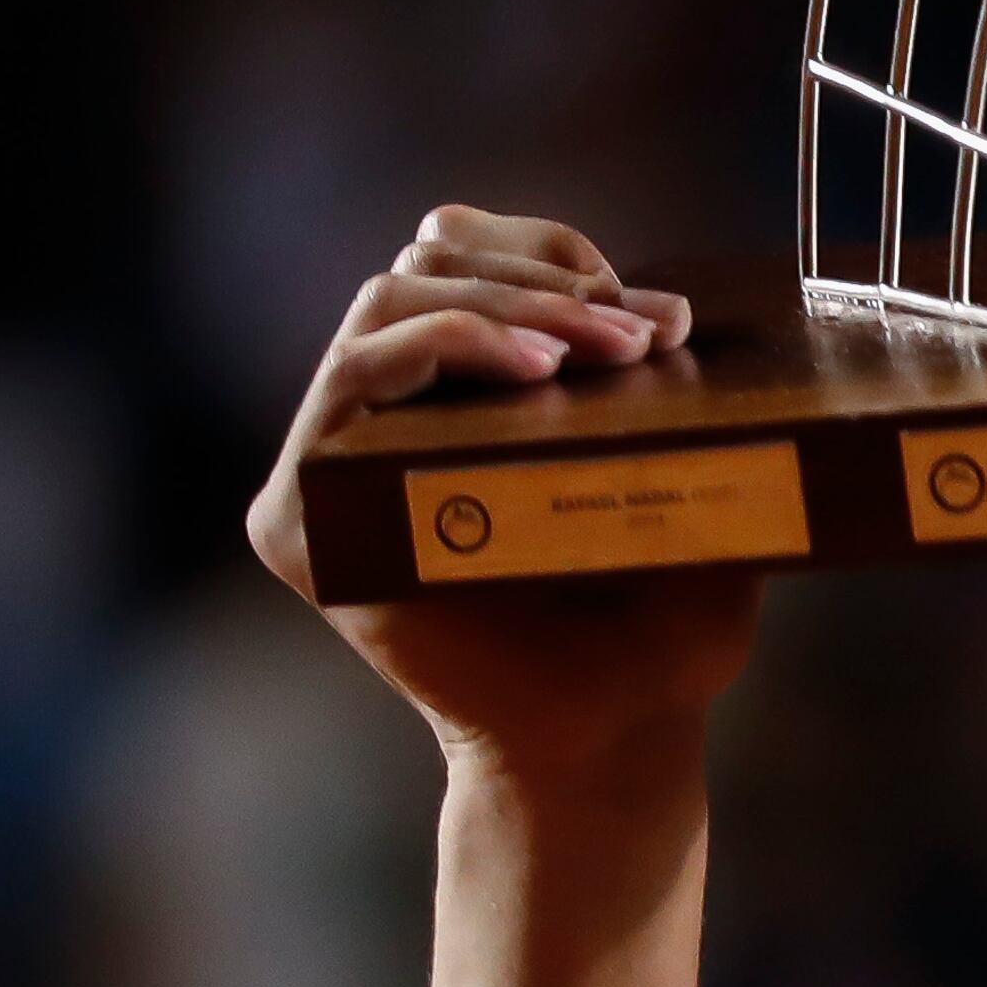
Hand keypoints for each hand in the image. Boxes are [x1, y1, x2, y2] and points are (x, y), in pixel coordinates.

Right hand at [247, 206, 760, 778]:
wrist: (617, 734)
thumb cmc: (661, 618)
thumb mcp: (683, 471)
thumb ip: (663, 384)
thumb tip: (678, 303)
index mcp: (459, 395)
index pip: (463, 257)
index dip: (550, 251)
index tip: (650, 305)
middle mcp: (383, 418)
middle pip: (423, 266)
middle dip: (542, 280)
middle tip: (640, 334)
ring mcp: (335, 463)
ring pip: (386, 304)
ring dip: (506, 307)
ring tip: (598, 349)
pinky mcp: (304, 519)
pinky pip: (349, 382)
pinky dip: (446, 348)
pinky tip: (534, 367)